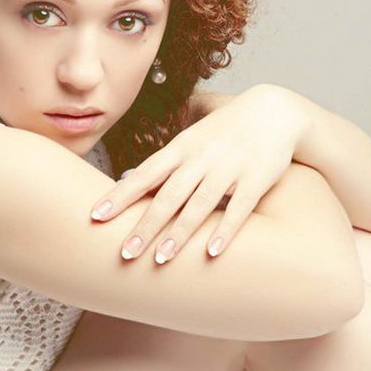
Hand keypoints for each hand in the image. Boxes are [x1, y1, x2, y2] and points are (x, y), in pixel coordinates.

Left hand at [90, 84, 310, 263]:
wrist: (274, 111)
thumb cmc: (224, 131)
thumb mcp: (191, 138)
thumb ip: (163, 160)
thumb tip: (129, 177)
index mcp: (181, 148)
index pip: (144, 174)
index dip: (120, 195)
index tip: (96, 216)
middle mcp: (201, 158)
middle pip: (167, 195)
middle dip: (145, 225)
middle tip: (125, 253)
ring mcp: (229, 168)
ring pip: (200, 204)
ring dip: (179, 233)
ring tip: (160, 259)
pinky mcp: (256, 179)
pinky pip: (239, 209)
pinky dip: (225, 230)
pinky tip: (210, 252)